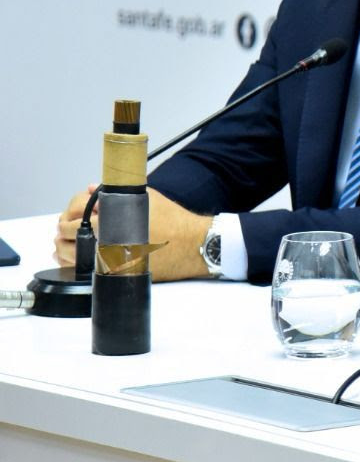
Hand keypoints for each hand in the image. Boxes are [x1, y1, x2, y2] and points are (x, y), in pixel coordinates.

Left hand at [54, 185, 209, 280]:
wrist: (193, 244)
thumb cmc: (174, 220)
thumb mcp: (147, 198)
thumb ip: (116, 193)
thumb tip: (90, 189)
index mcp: (113, 217)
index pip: (76, 213)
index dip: (70, 214)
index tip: (73, 215)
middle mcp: (108, 237)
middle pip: (67, 234)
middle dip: (64, 231)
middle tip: (68, 229)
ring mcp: (111, 257)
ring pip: (70, 256)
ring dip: (64, 249)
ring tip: (69, 244)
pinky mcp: (117, 272)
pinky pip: (84, 270)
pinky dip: (76, 264)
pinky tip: (80, 258)